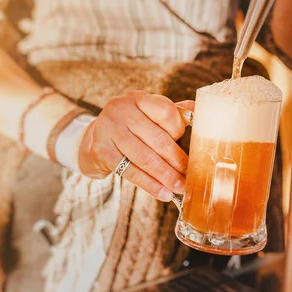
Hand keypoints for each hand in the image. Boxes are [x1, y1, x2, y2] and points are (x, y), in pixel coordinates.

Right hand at [78, 91, 193, 201]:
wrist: (93, 140)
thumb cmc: (129, 128)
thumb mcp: (147, 115)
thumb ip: (172, 113)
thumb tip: (198, 109)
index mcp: (138, 98)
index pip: (166, 111)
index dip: (179, 130)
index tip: (188, 146)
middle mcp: (121, 109)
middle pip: (157, 138)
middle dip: (177, 161)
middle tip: (190, 177)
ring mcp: (109, 129)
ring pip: (144, 157)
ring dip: (165, 176)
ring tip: (179, 188)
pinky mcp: (101, 150)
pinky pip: (130, 171)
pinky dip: (149, 185)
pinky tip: (162, 193)